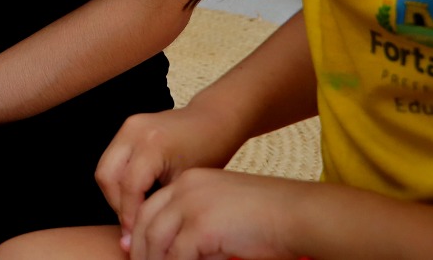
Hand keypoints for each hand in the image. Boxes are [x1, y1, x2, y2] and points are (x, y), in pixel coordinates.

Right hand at [96, 106, 241, 239]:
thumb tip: (138, 232)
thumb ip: (159, 205)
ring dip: (114, 193)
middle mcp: (134, 131)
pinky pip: (112, 158)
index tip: (134, 235)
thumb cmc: (208, 151)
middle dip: (115, 204)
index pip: (129, 186)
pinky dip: (119, 179)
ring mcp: (128, 126)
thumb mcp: (185, 183)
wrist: (213, 121)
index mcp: (153, 144)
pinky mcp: (127, 127)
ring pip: (105, 167)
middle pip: (106, 175)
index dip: (129, 215)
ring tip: (132, 211)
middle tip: (130, 225)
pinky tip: (134, 195)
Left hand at [124, 168, 306, 259]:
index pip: (152, 207)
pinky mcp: (202, 226)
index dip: (140, 233)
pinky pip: (177, 255)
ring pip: (156, 240)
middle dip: (140, 249)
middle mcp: (186, 188)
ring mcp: (192, 205)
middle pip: (147, 222)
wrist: (296, 213)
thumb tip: (178, 249)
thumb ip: (198, 222)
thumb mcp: (223, 209)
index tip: (136, 252)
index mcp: (190, 180)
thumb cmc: (268, 215)